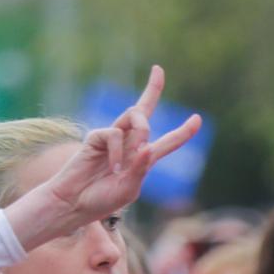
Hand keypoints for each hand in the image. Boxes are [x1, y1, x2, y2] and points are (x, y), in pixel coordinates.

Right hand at [13, 67, 201, 247]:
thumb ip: (141, 169)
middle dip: (153, 89)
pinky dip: (117, 152)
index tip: (198, 119)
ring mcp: (112, 138)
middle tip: (158, 70)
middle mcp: (129, 144)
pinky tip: (112, 168)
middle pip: (144, 110)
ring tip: (138, 150)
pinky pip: (115, 134)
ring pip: (135, 115)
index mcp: (143, 159)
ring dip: (143, 128)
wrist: (74, 203)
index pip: (167, 142)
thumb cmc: (101, 200)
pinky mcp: (97, 137)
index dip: (183, 131)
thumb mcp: (129, 188)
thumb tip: (148, 146)